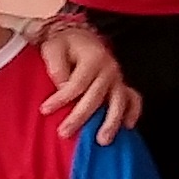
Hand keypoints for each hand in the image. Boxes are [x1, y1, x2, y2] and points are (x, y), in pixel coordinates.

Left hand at [30, 20, 138, 141]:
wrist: (79, 38)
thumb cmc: (64, 45)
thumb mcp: (53, 48)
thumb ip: (56, 66)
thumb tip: (62, 87)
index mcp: (93, 58)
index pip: (77, 83)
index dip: (61, 98)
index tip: (44, 110)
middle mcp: (109, 68)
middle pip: (96, 96)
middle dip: (80, 117)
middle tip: (64, 132)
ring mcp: (118, 78)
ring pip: (119, 102)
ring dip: (111, 122)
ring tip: (101, 140)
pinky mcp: (121, 85)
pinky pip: (134, 100)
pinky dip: (133, 113)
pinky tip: (127, 127)